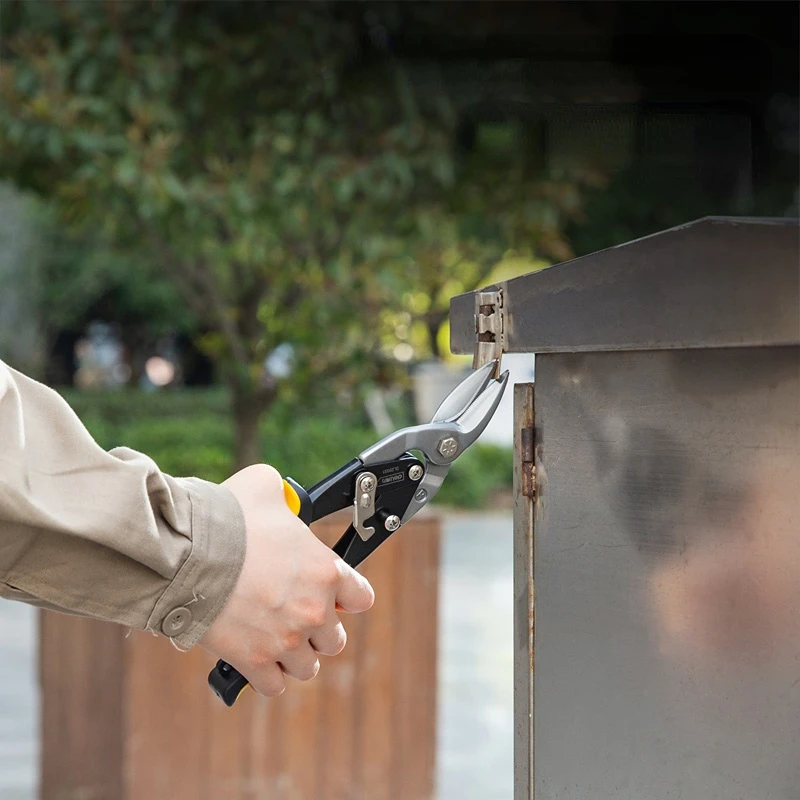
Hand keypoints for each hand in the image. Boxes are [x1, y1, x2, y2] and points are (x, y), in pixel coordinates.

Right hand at [199, 464, 373, 695]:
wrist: (185, 553)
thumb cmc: (226, 517)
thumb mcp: (264, 486)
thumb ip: (282, 495)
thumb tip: (279, 495)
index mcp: (325, 570)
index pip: (361, 597)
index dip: (345, 594)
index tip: (330, 593)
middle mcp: (313, 610)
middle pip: (334, 638)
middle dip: (317, 628)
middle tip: (295, 614)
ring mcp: (285, 640)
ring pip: (307, 667)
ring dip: (294, 655)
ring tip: (277, 639)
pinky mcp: (254, 662)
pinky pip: (273, 686)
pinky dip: (266, 676)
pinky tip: (257, 658)